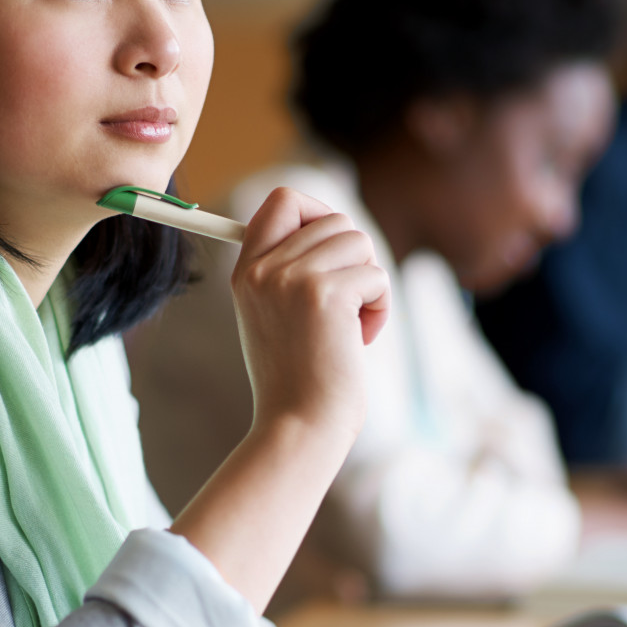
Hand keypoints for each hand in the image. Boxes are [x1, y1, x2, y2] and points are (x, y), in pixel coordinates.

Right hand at [231, 188, 390, 439]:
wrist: (299, 427)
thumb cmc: (296, 381)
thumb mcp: (275, 316)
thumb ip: (290, 272)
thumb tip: (335, 230)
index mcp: (246, 272)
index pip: (282, 199)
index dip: (318, 212)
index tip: (332, 252)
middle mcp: (264, 269)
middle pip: (334, 219)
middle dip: (354, 261)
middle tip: (347, 305)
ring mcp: (292, 279)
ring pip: (359, 243)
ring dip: (369, 284)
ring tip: (352, 326)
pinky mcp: (326, 295)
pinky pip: (376, 276)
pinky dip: (380, 308)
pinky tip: (360, 340)